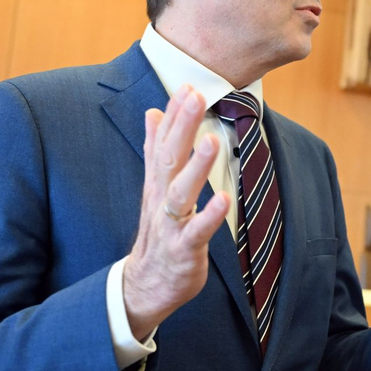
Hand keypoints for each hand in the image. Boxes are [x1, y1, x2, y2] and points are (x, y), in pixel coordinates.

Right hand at [123, 85, 230, 340]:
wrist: (145, 284)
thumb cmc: (158, 232)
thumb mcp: (154, 187)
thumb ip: (155, 150)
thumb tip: (154, 113)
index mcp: (157, 183)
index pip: (164, 142)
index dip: (176, 115)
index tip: (188, 85)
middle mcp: (161, 200)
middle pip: (169, 159)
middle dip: (182, 127)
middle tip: (195, 95)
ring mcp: (170, 225)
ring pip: (180, 193)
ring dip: (196, 166)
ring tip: (212, 140)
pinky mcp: (183, 249)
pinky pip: (196, 232)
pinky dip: (209, 217)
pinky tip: (224, 199)